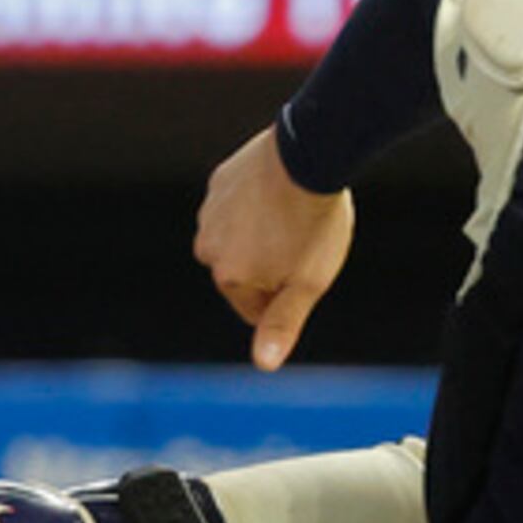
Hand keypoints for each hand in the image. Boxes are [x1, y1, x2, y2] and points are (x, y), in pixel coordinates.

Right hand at [196, 126, 353, 370]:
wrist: (309, 156)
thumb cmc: (314, 225)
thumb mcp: (307, 284)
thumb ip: (282, 325)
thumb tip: (264, 366)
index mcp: (228, 278)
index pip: (257, 309)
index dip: (289, 294)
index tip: (308, 268)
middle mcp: (208, 247)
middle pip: (247, 273)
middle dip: (274, 264)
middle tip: (303, 240)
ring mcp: (210, 213)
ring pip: (242, 239)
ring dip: (265, 234)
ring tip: (294, 216)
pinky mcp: (220, 184)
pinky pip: (240, 206)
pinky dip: (259, 205)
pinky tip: (283, 193)